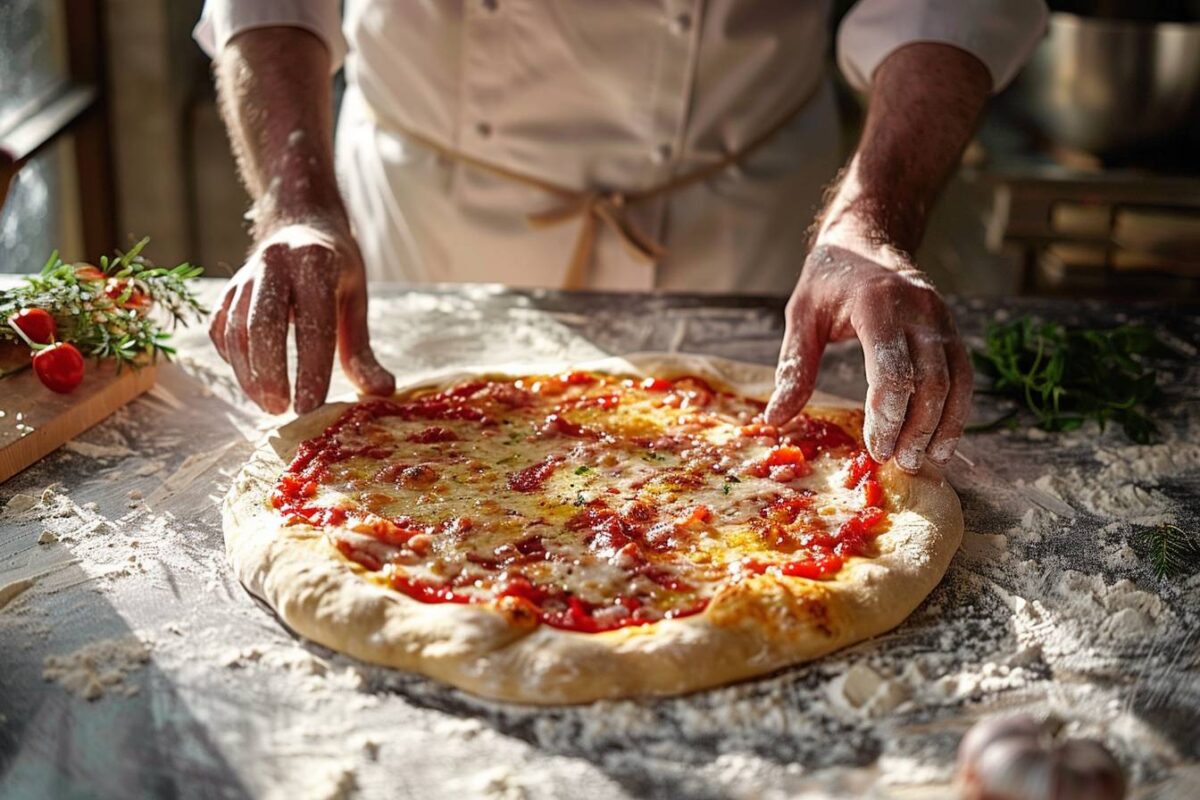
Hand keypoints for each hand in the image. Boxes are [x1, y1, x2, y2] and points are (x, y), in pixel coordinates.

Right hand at [209, 223, 394, 413]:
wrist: (298, 224)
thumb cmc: (334, 269)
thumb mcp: (355, 299)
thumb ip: (362, 348)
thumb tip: (383, 391)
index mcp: (315, 262)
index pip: (312, 322)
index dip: (310, 368)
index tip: (311, 407)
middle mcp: (274, 264)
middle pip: (262, 324)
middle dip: (269, 373)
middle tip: (281, 410)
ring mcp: (244, 276)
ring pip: (235, 330)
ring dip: (248, 374)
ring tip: (269, 405)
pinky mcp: (226, 291)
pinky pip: (220, 329)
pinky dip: (232, 360)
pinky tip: (252, 382)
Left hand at [764, 243, 971, 471]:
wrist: (868, 237)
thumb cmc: (829, 278)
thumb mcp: (801, 315)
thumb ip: (794, 367)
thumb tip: (776, 418)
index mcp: (877, 303)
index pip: (892, 370)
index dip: (887, 415)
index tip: (875, 449)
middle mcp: (918, 310)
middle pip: (929, 382)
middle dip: (916, 429)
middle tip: (900, 464)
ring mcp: (940, 318)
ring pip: (954, 381)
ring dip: (942, 426)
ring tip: (924, 461)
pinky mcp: (951, 328)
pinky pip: (963, 374)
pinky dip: (957, 410)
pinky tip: (944, 439)